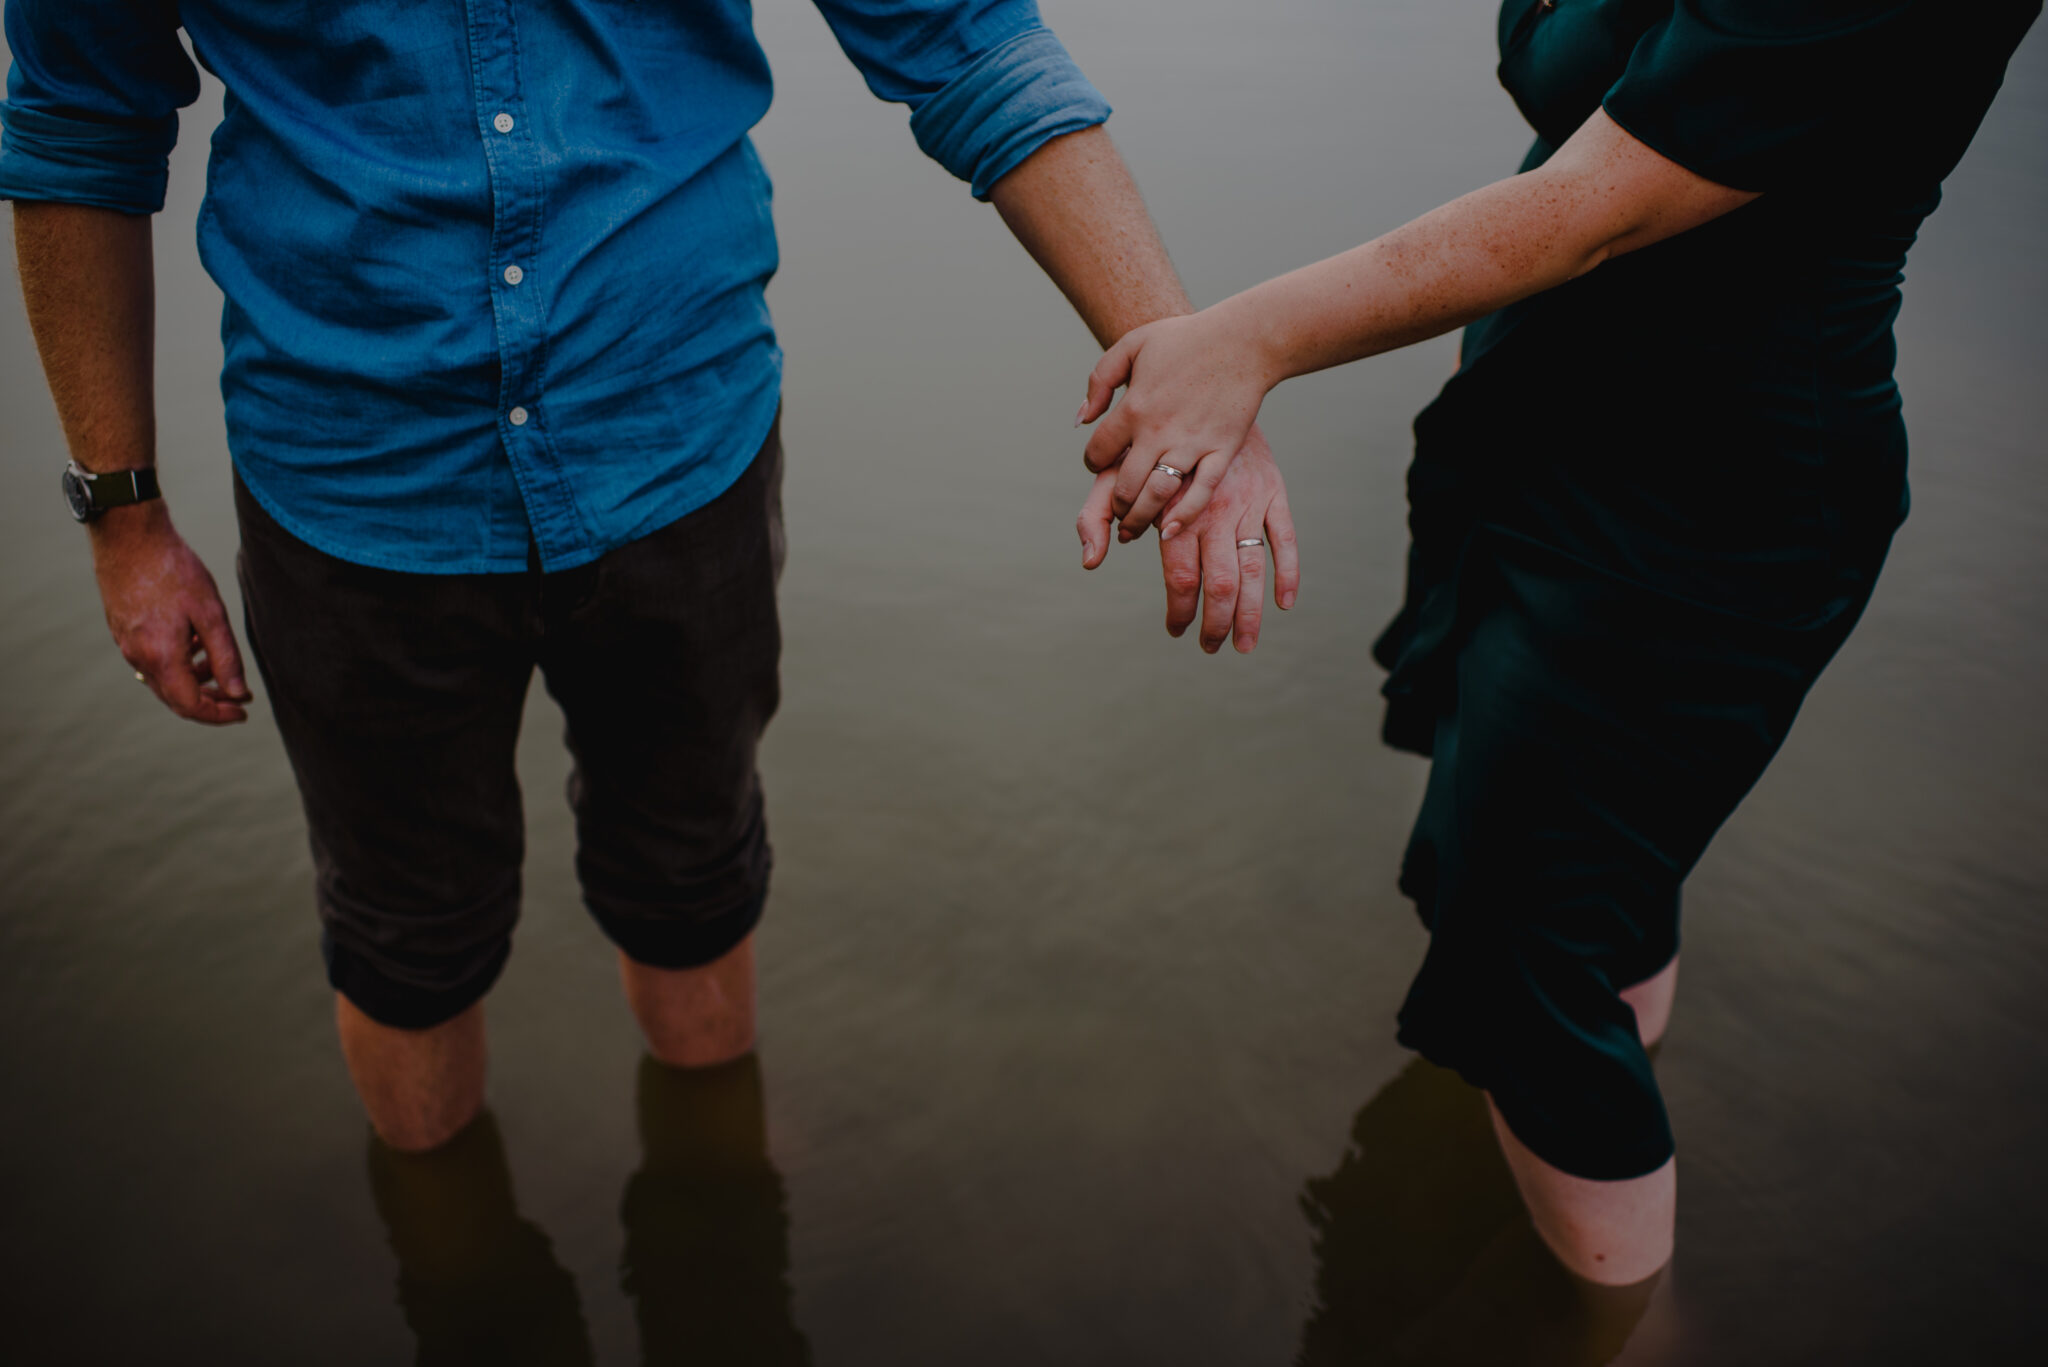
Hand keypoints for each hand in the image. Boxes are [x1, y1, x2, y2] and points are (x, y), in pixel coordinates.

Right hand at [91, 504, 252, 723]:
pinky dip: (176, 665)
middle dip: (210, 702)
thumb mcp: (211, 614)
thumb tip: (238, 694)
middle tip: (238, 697)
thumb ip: (225, 657)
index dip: (219, 715)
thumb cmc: (175, 570)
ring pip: (163, 681)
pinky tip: (194, 645)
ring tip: (219, 666)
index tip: (244, 711)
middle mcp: (138, 658)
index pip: (191, 705)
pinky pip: (151, 662)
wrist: (129, 537)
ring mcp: (126, 645)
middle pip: (175, 699)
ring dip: (193, 682)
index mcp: (160, 657)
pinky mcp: (122, 631)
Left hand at [1075, 303, 1276, 540]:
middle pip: (1124, 485)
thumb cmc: (1186, 339)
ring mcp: (1191, 444)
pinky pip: (1200, 493)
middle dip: (1115, 505)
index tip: (1101, 464)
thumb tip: (1081, 419)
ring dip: (1139, 519)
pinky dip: (1182, 517)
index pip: (1098, 451)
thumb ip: (1099, 380)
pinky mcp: (1221, 451)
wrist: (1243, 340)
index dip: (1094, 462)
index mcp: (1133, 407)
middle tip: (1116, 510)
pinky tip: (1168, 530)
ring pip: (1156, 496)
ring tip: (1132, 528)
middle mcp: (1158, 431)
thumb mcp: (1132, 345)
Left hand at [1078, 424, 1298, 653]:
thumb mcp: (1114, 467)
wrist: (1203, 378)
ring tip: (1243, 645)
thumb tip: (1090, 560)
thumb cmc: (1149, 431)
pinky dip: (1289, 573)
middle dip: (1216, 624)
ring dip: (1250, 613)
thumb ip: (1098, 514)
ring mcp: (1248, 501)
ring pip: (1253, 569)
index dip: (1178, 610)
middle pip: (1220, 581)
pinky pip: (1286, 538)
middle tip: (1210, 648)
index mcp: (1174, 507)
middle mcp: (1214, 508)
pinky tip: (1284, 603)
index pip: (1179, 575)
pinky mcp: (1274, 490)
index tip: (1175, 630)